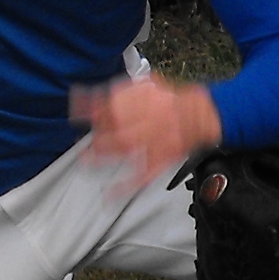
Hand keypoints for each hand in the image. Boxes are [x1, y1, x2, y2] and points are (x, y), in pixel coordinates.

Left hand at [70, 74, 221, 187]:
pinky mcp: (158, 163)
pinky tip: (110, 195)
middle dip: (95, 135)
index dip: (90, 108)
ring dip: (101, 158)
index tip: (77, 111)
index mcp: (141, 103)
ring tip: (84, 162)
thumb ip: (122, 91)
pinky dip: (124, 188)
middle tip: (82, 140)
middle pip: (113, 129)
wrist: (201, 115)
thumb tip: (96, 95)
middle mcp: (144, 123)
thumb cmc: (173, 101)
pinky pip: (140, 178)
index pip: (110, 105)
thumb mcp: (146, 85)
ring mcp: (151, 145)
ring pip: (122, 151)